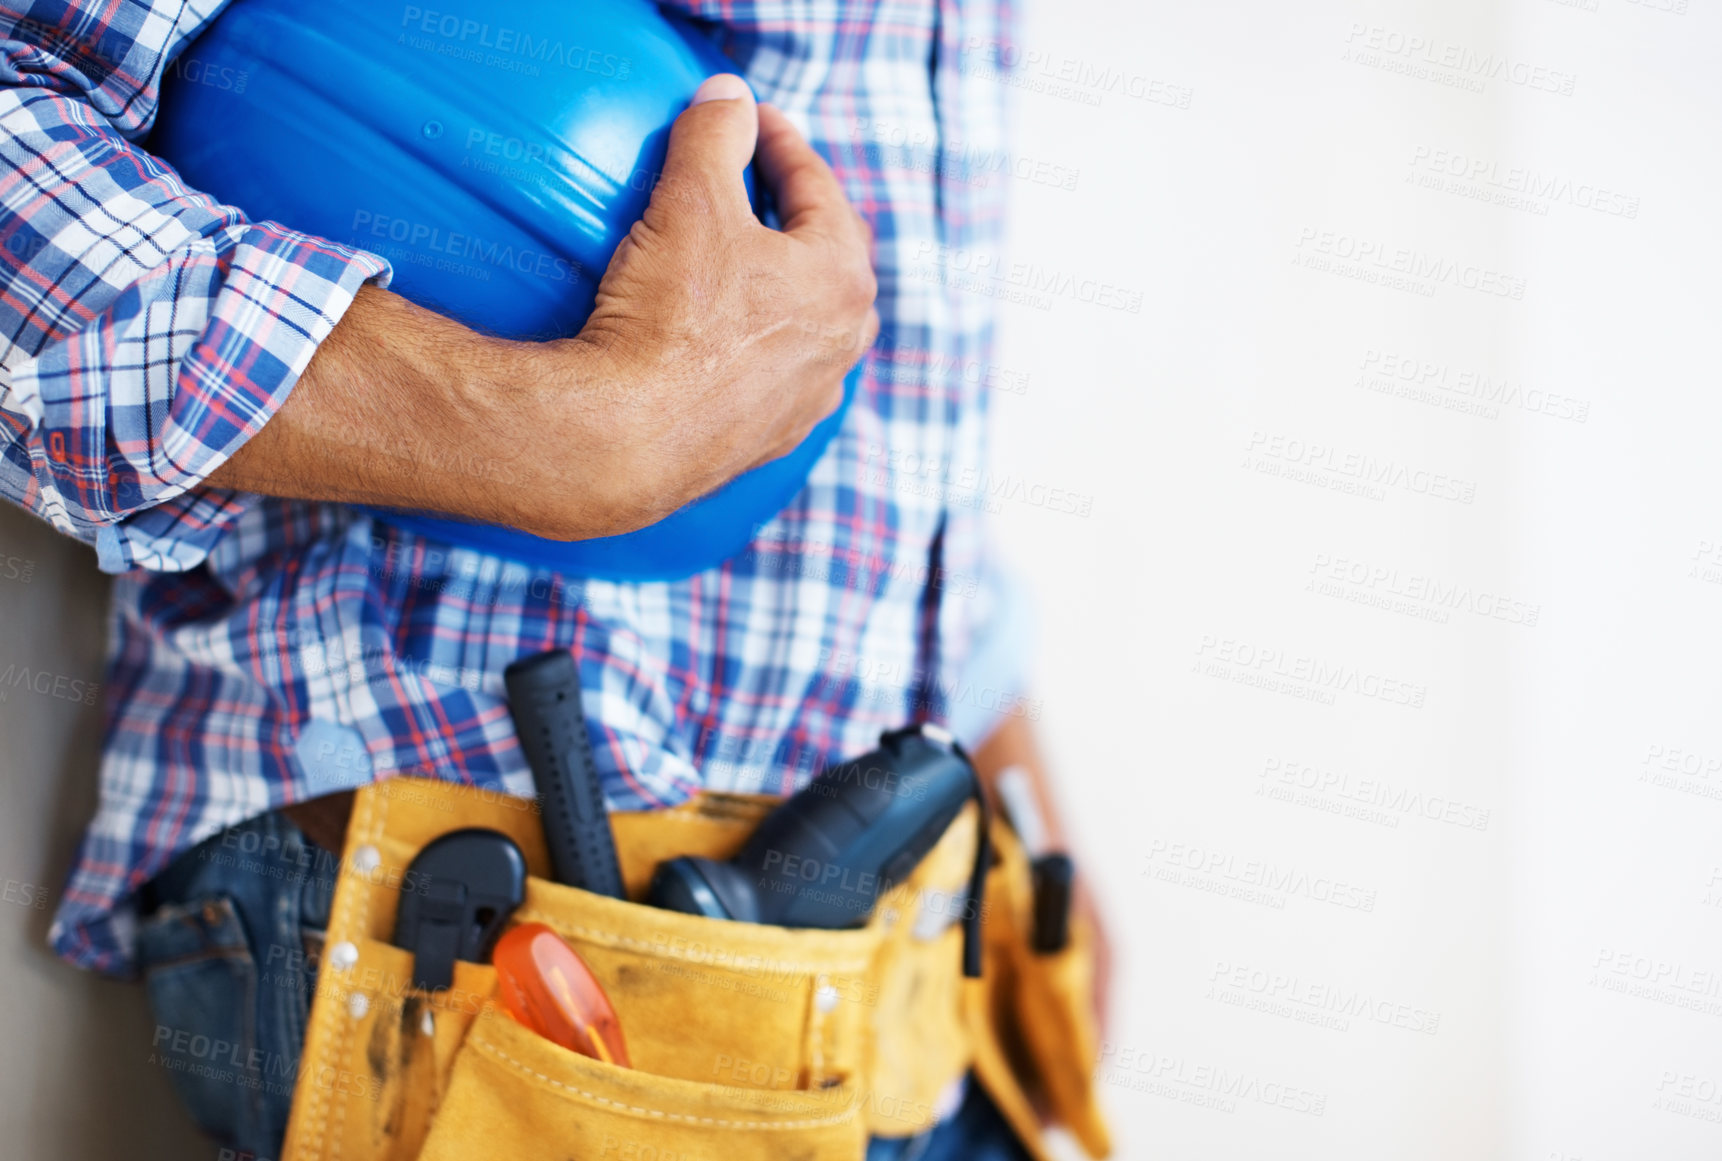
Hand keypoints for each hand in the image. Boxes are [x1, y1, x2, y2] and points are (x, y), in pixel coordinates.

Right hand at [509, 74, 878, 538]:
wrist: (627, 437)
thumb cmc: (669, 316)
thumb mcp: (690, 200)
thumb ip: (715, 135)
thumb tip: (729, 96)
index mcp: (843, 280)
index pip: (821, 190)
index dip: (782, 143)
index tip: (751, 119)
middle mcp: (842, 345)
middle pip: (832, 260)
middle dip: (800, 217)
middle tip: (760, 186)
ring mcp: (808, 399)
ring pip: (812, 326)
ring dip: (786, 287)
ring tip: (748, 263)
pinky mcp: (767, 440)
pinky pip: (776, 378)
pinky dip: (760, 347)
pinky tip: (729, 340)